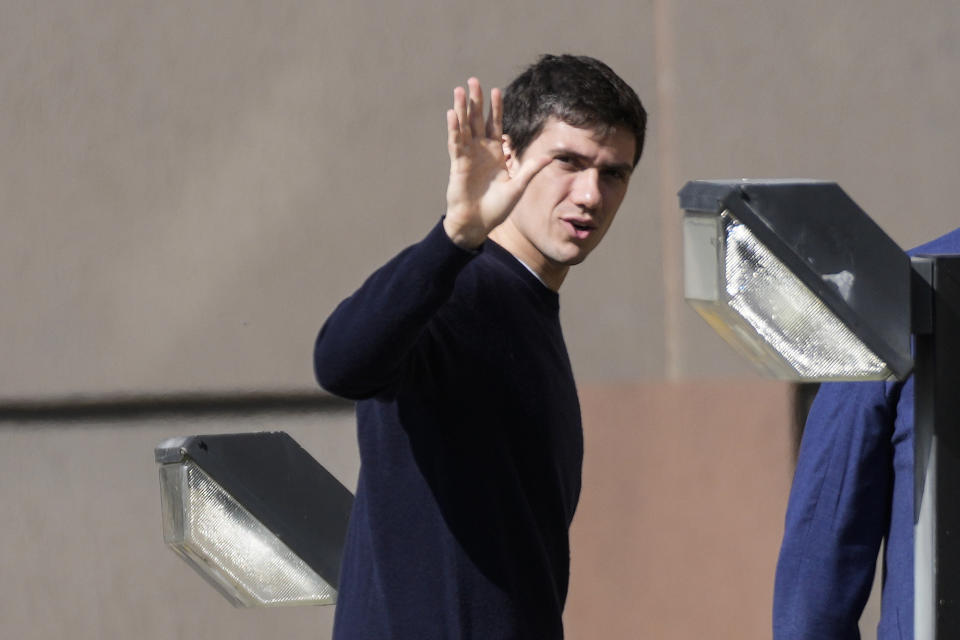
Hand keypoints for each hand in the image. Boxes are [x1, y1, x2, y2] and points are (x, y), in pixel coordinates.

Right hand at [443, 78, 550, 248]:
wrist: (478, 223)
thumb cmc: (497, 208)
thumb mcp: (518, 186)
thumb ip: (531, 169)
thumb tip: (550, 156)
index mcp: (495, 153)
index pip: (494, 125)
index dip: (495, 108)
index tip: (496, 90)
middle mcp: (480, 151)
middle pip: (477, 120)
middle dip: (476, 101)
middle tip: (473, 81)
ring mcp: (468, 156)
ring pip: (464, 127)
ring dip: (461, 109)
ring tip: (459, 90)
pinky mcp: (458, 165)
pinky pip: (456, 143)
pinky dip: (454, 129)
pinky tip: (452, 113)